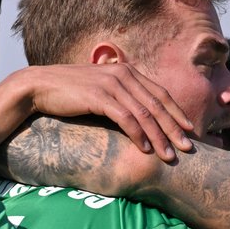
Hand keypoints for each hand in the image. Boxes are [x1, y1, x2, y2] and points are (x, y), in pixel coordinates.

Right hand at [10, 63, 193, 161]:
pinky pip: (126, 118)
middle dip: (175, 128)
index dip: (176, 113)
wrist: (39, 86)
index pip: (160, 93)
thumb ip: (121, 96)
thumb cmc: (70, 92)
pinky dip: (138, 135)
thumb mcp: (102, 90)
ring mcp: (112, 84)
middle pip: (157, 105)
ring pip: (145, 114)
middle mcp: (123, 75)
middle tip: (189, 147)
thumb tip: (138, 115)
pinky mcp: (99, 96)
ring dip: (160, 137)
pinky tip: (146, 149)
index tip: (190, 130)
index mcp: (128, 72)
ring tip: (170, 155)